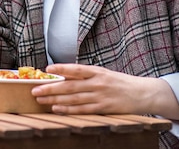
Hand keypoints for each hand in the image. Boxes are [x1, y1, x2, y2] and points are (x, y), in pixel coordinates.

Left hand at [31, 64, 178, 118]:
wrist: (143, 93)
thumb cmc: (119, 82)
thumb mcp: (103, 73)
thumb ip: (85, 75)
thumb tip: (63, 75)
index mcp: (97, 71)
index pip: (76, 69)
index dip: (61, 68)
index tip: (47, 69)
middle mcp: (97, 82)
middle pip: (70, 85)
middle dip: (51, 88)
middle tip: (35, 90)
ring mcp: (100, 96)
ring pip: (73, 98)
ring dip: (55, 99)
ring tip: (40, 100)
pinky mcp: (103, 108)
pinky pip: (82, 110)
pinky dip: (68, 109)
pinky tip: (56, 108)